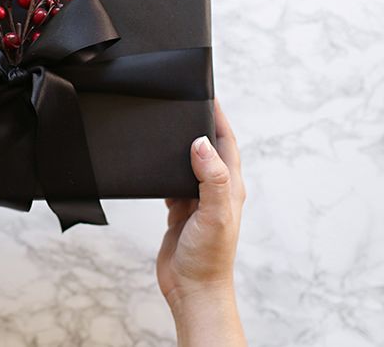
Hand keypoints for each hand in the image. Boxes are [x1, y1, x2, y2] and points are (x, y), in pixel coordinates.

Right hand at [156, 99, 246, 345]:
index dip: (218, 118)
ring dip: (180, 147)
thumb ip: (212, 179)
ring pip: (188, 164)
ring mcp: (197, 200)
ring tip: (166, 128)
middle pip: (208, 149)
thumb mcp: (214, 215)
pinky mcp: (179, 211)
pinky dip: (164, 171)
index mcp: (230, 187)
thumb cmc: (208, 258)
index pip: (226, 143)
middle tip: (183, 104)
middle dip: (198, 126)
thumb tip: (200, 144)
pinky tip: (154, 166)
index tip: (207, 95)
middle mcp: (215, 190)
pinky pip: (172, 183)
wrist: (192, 289)